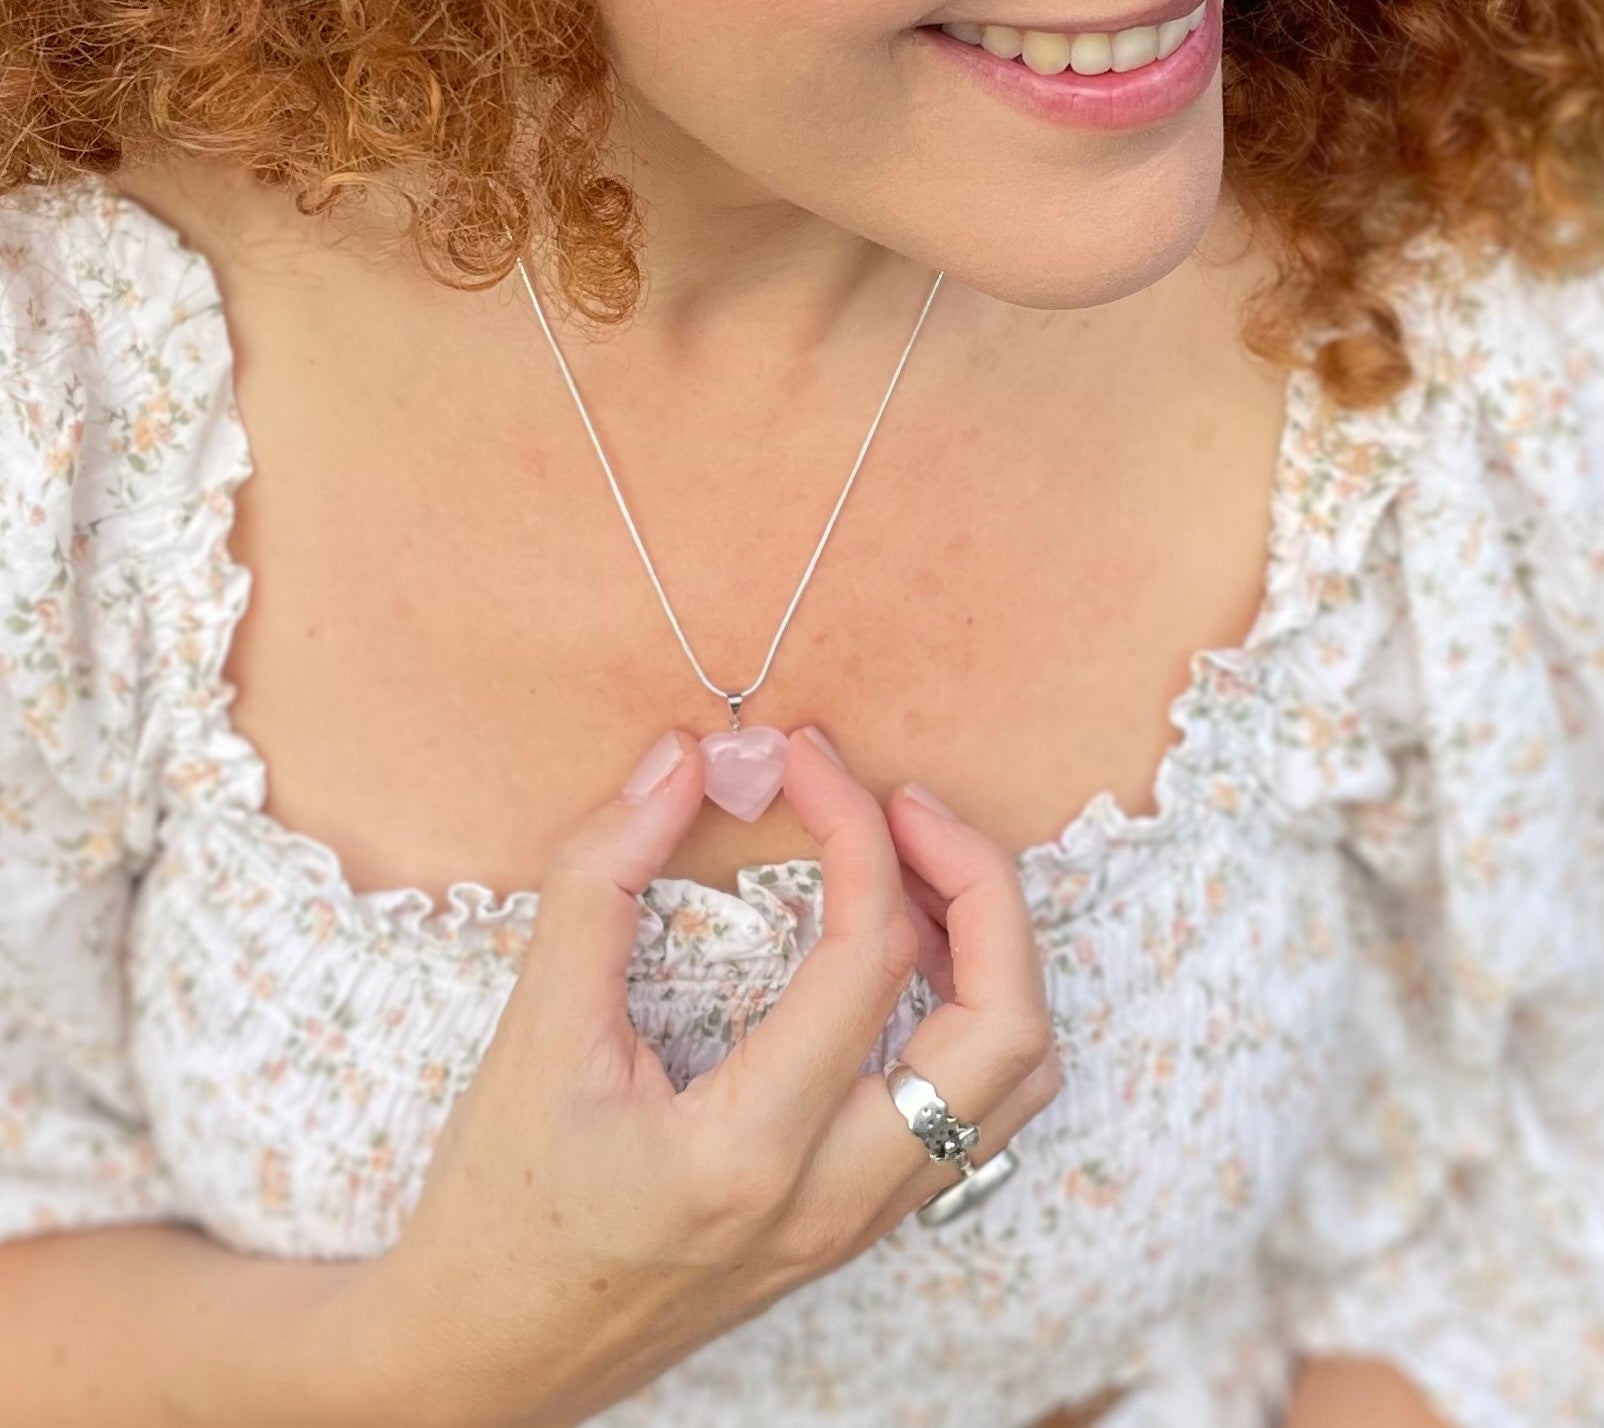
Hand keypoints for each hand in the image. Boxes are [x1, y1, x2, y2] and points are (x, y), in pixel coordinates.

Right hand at [342, 724, 1062, 1427]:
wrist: (488, 1356)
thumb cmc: (496, 1203)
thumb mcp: (530, 1032)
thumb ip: (599, 880)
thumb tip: (681, 761)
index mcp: (747, 1151)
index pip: (868, 954)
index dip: (853, 826)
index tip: (803, 761)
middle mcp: (833, 1200)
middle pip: (1004, 1026)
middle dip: (980, 883)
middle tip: (901, 804)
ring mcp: (860, 1223)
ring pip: (1016, 1079)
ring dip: (993, 952)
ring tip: (910, 871)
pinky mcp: (858, 1225)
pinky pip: (977, 1112)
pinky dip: (972, 1012)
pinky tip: (898, 959)